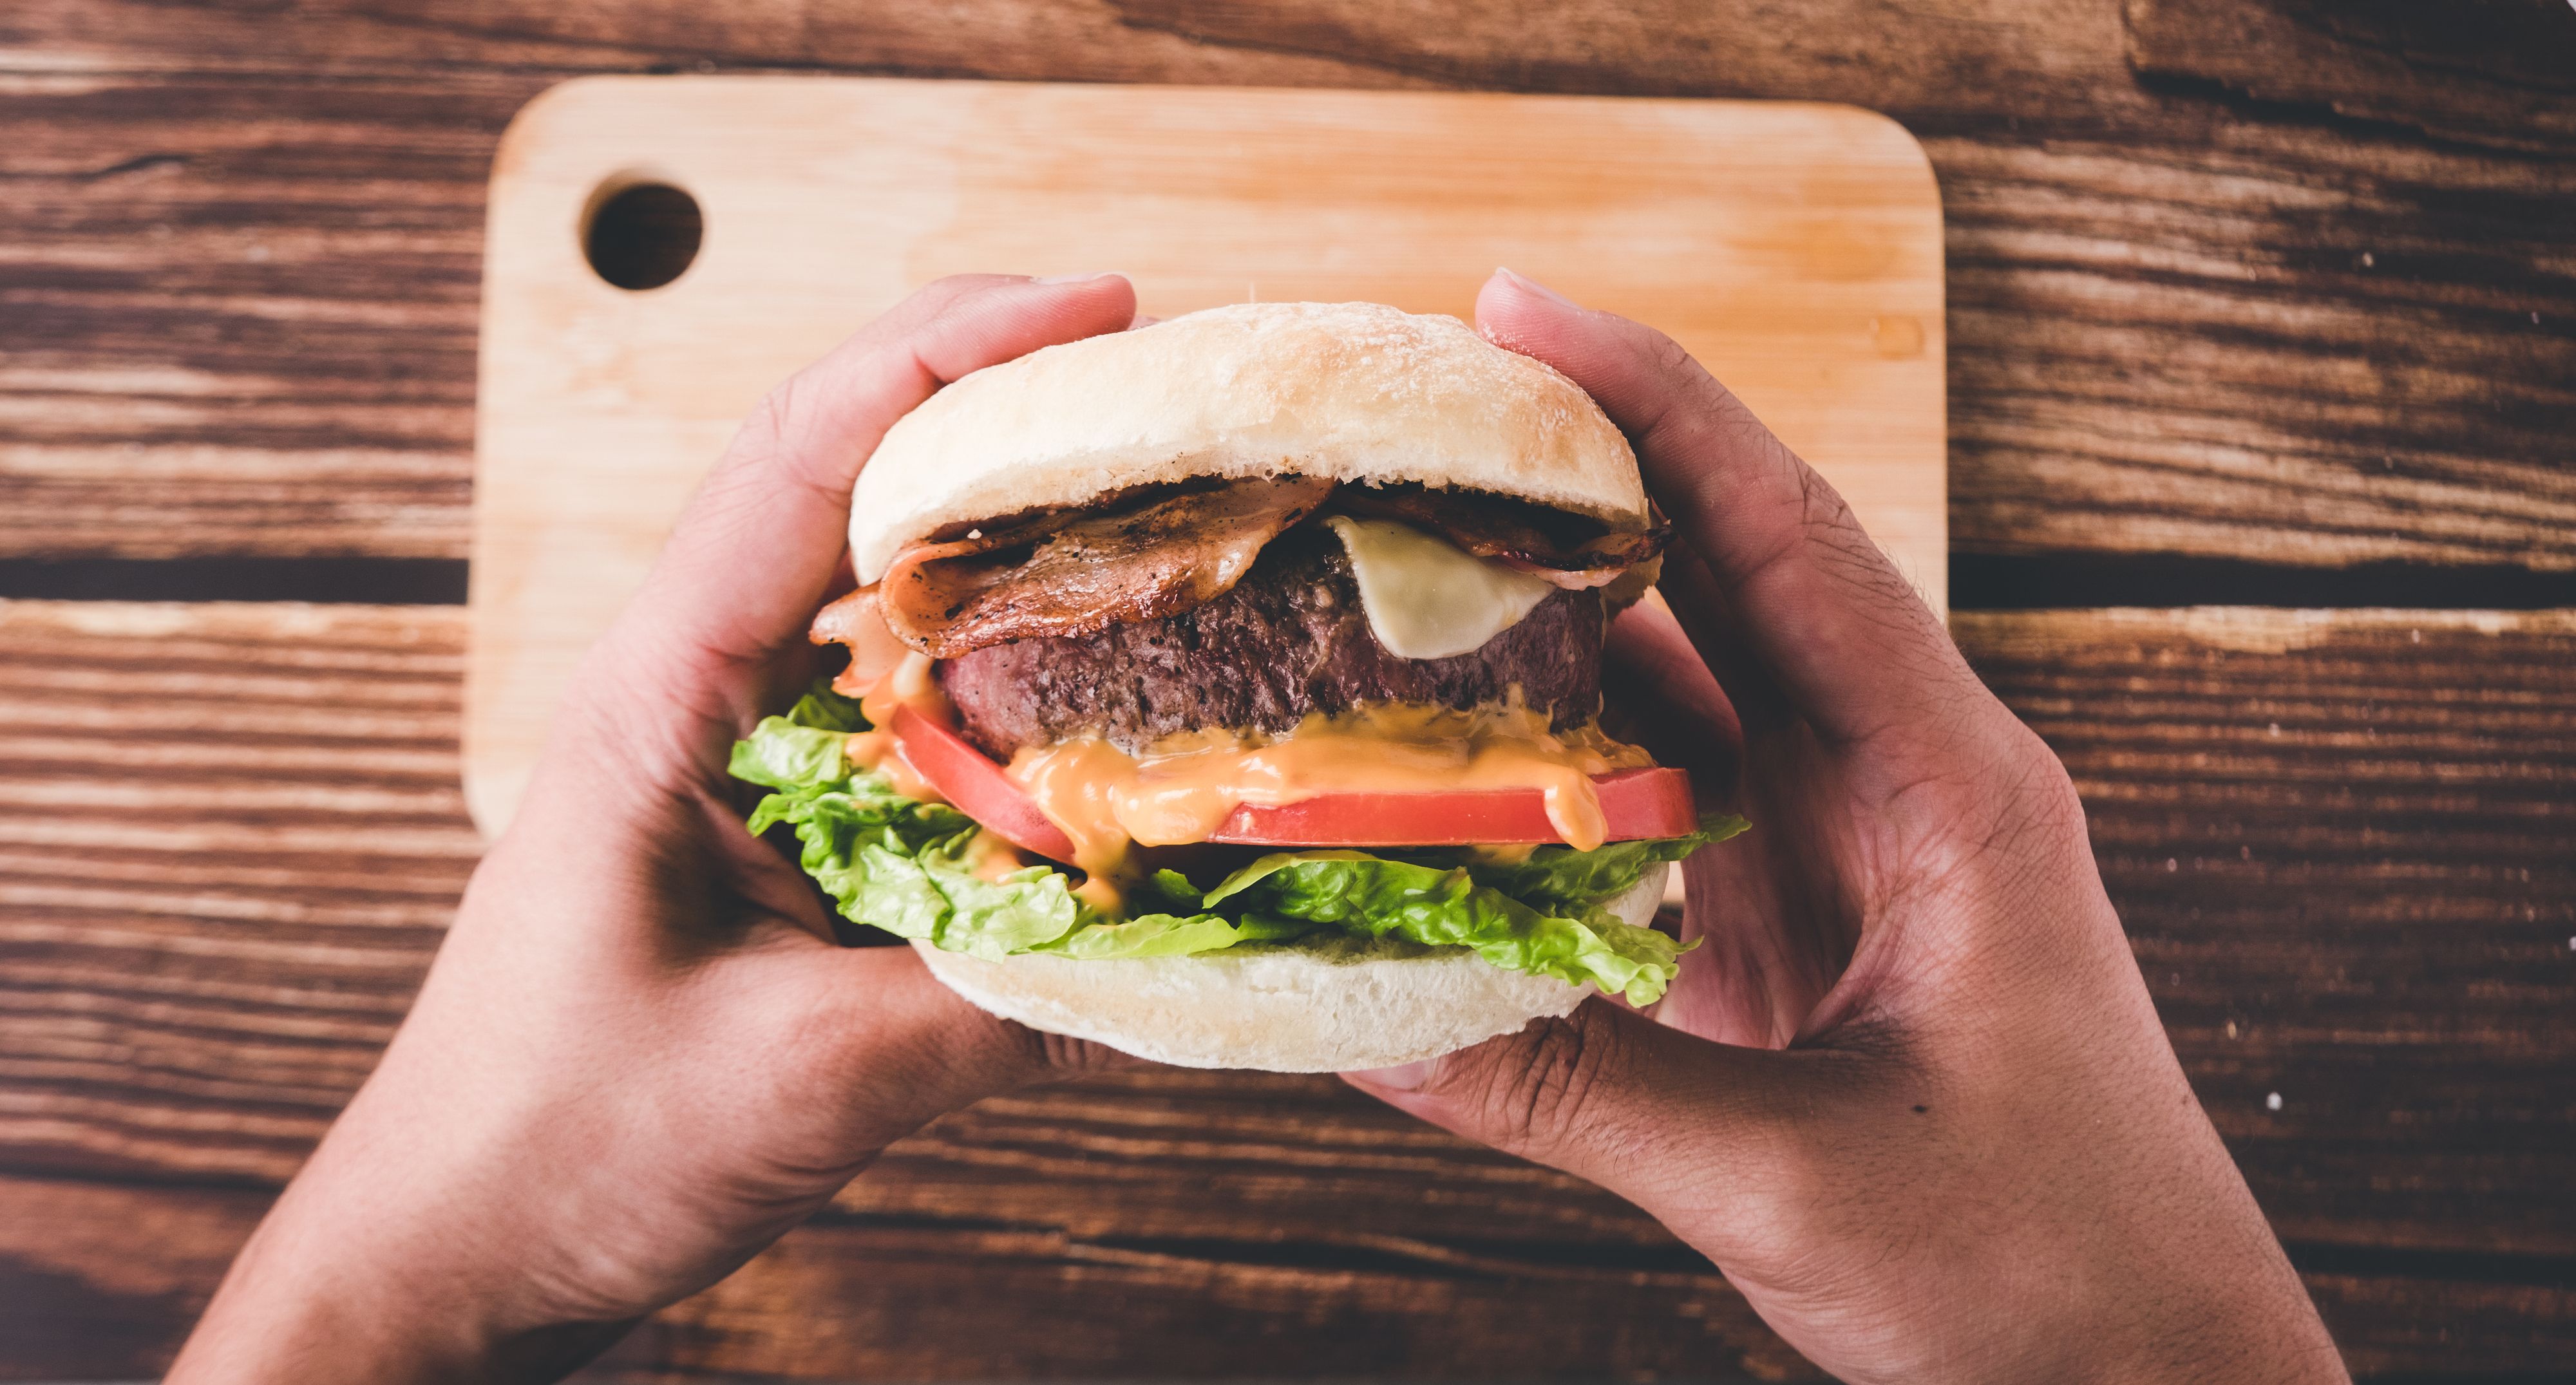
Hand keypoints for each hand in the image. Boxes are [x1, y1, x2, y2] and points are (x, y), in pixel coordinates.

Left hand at [169, 274, 1144, 1383]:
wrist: (460, 1247)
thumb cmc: (565, 1148)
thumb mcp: (802, 1076)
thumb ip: (998, 1002)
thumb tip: (1189, 944)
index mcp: (660, 697)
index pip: (802, 465)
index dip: (946, 361)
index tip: (1090, 310)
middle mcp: (689, 689)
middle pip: (834, 475)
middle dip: (987, 396)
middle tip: (1148, 369)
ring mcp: (724, 746)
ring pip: (865, 576)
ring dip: (994, 515)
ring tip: (1140, 484)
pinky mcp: (764, 813)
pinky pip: (891, 691)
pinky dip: (991, 651)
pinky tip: (1086, 666)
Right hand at [1344, 271, 2347, 1384]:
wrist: (2147, 1384)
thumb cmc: (2045, 1274)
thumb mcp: (1799, 1177)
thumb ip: (1578, 1089)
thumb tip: (1364, 1009)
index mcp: (1951, 789)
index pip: (1789, 544)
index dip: (1657, 409)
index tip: (1520, 311)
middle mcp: (1896, 788)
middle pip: (1726, 581)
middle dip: (1578, 478)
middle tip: (1412, 404)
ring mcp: (1839, 859)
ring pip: (1676, 697)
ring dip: (1545, 633)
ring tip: (1388, 562)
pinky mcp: (1789, 937)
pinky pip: (1650, 815)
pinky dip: (1548, 779)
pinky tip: (1440, 762)